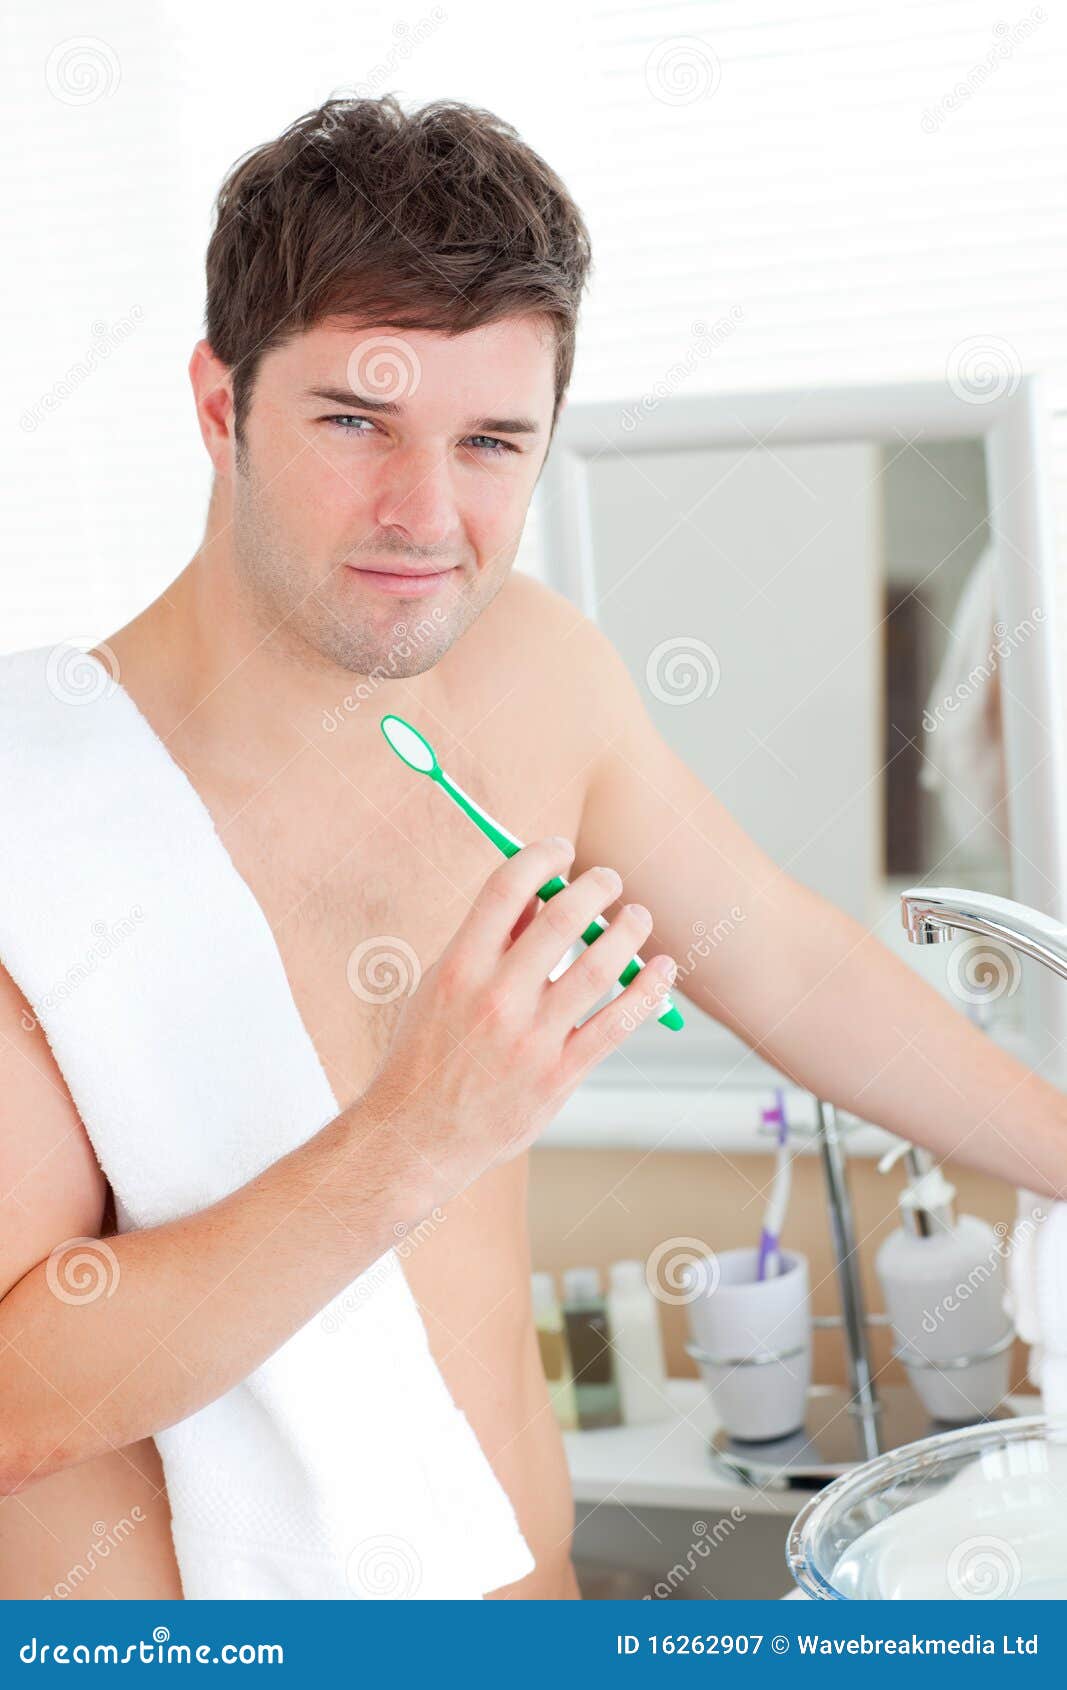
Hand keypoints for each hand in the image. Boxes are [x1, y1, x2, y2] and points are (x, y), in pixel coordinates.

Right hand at [360, 836, 676, 1201]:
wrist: (417, 1136)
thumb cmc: (429, 1053)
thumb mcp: (441, 986)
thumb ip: (489, 941)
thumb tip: (536, 892)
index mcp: (458, 967)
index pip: (506, 889)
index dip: (540, 857)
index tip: (562, 849)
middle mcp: (495, 999)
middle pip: (561, 919)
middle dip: (596, 887)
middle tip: (611, 880)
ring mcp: (530, 1040)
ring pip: (599, 967)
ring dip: (629, 931)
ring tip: (638, 917)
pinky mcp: (558, 1076)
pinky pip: (617, 1022)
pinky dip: (647, 990)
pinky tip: (661, 969)